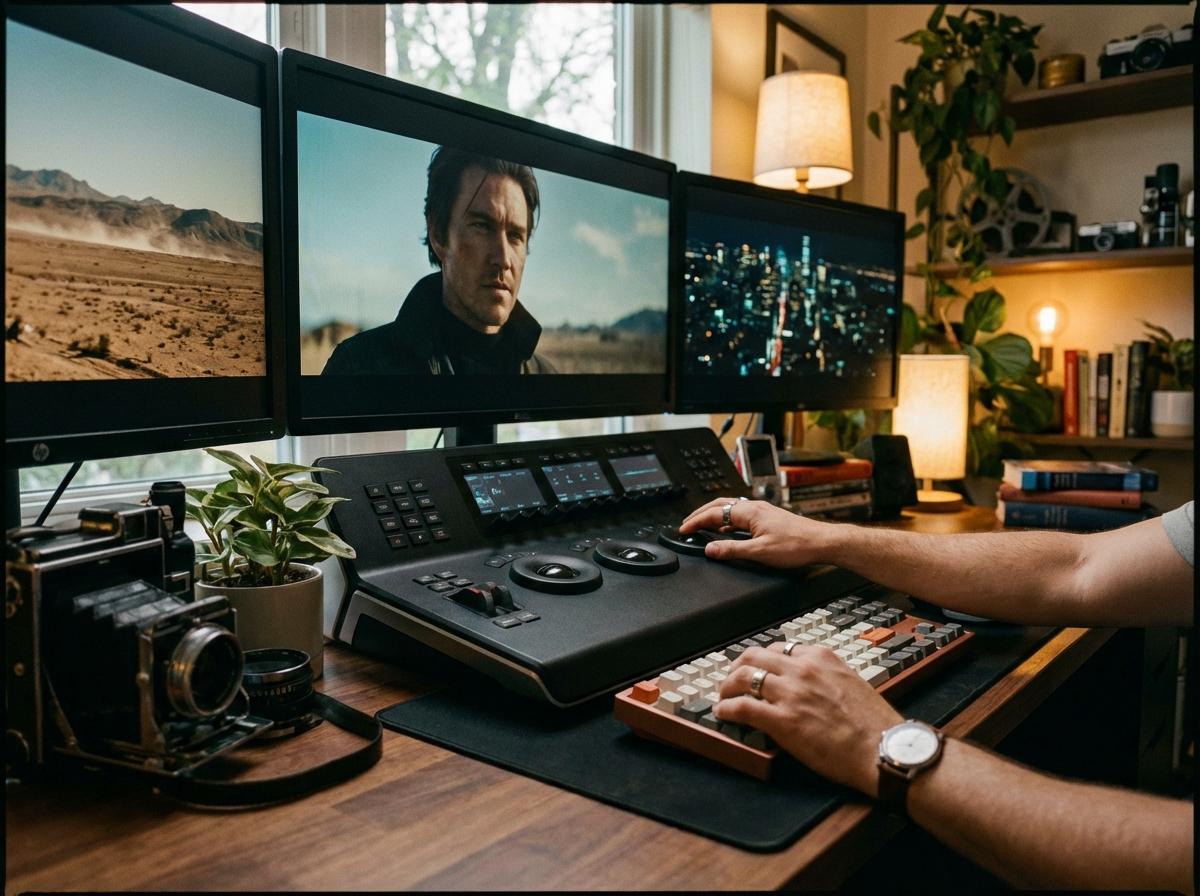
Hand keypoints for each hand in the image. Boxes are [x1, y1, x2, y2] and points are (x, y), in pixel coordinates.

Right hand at [678, 497, 830, 567]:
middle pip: (720, 505)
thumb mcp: (760, 552)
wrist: (821, 542)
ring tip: (702, 525)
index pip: (714, 513)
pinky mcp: (768, 517)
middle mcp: (754, 507)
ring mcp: (762, 511)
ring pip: (730, 508)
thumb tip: (710, 549)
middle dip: (701, 514)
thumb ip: (732, 550)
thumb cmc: (796, 545)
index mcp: (749, 512)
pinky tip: (728, 531)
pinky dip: (727, 520)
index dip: (696, 522)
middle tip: (688, 524)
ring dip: (714, 515)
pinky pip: (740, 514)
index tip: (683, 530)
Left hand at [714, 644, 902, 795]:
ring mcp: (791, 693)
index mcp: (821, 657)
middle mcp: (803, 669)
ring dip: (727, 686)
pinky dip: (727, 708)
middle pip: (754, 656)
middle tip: (732, 680)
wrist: (883, 749)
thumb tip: (810, 685)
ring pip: (743, 677)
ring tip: (724, 696)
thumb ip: (826, 677)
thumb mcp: (851, 683)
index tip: (758, 669)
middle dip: (738, 667)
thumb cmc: (874, 725)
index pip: (780, 647)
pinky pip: (742, 707)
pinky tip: (723, 713)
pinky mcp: (782, 719)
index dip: (764, 659)